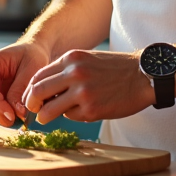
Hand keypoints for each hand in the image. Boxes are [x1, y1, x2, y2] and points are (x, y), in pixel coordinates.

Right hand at [0, 41, 51, 125]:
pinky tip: (17, 116)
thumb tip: (17, 112)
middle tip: (15, 121)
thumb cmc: (33, 54)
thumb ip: (21, 89)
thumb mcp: (31, 69)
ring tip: (18, 120)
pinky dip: (5, 113)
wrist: (35, 50)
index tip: (10, 114)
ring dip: (1, 115)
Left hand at [22, 49, 154, 124]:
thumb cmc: (116, 68)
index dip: (30, 89)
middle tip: (33, 110)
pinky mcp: (92, 109)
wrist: (144, 76)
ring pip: (49, 109)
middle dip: (31, 104)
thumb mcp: (88, 59)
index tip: (31, 97)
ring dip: (45, 115)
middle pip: (37, 92)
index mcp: (71, 58)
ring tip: (47, 117)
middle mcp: (74, 73)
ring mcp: (82, 92)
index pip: (38, 75)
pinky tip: (82, 111)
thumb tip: (46, 88)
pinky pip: (70, 117)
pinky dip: (71, 116)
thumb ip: (67, 70)